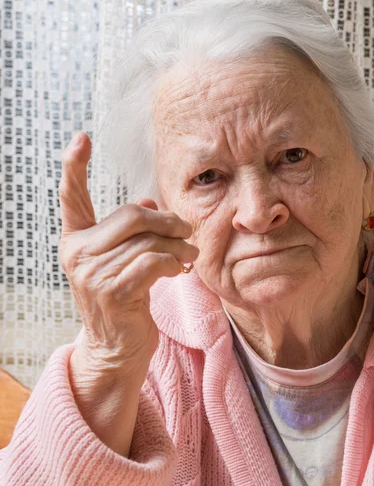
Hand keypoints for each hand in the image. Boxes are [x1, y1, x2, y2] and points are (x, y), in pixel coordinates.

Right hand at [59, 132, 198, 382]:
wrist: (117, 348)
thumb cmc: (126, 300)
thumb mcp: (124, 261)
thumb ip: (132, 231)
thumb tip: (147, 201)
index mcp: (76, 240)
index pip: (71, 197)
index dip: (74, 166)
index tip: (81, 137)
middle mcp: (78, 253)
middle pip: (131, 216)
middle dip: (168, 222)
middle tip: (187, 232)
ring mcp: (92, 274)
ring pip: (149, 240)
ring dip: (179, 247)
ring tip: (190, 257)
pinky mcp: (114, 292)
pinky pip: (154, 261)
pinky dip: (174, 263)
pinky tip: (179, 271)